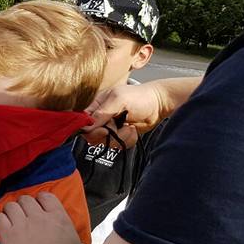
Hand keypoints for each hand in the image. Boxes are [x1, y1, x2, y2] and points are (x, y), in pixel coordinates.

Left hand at [0, 192, 86, 243]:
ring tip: (10, 217)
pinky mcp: (8, 235)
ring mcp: (22, 224)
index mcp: (58, 218)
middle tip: (23, 213)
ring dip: (10, 210)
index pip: (47, 196)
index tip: (39, 205)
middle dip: (23, 205)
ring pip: (11, 205)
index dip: (41, 199)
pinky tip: (1, 224)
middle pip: (26, 199)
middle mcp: (39, 217)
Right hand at [83, 77, 201, 141]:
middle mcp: (101, 118)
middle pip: (92, 136)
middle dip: (108, 134)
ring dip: (121, 137)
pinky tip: (133, 130)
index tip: (104, 129)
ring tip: (130, 126)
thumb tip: (86, 127)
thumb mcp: (119, 99)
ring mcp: (111, 128)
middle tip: (120, 126)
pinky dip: (128, 140)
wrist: (160, 104)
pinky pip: (118, 146)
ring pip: (106, 142)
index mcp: (96, 106)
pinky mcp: (120, 136)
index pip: (82, 123)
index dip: (90, 129)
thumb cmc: (141, 97)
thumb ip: (102, 112)